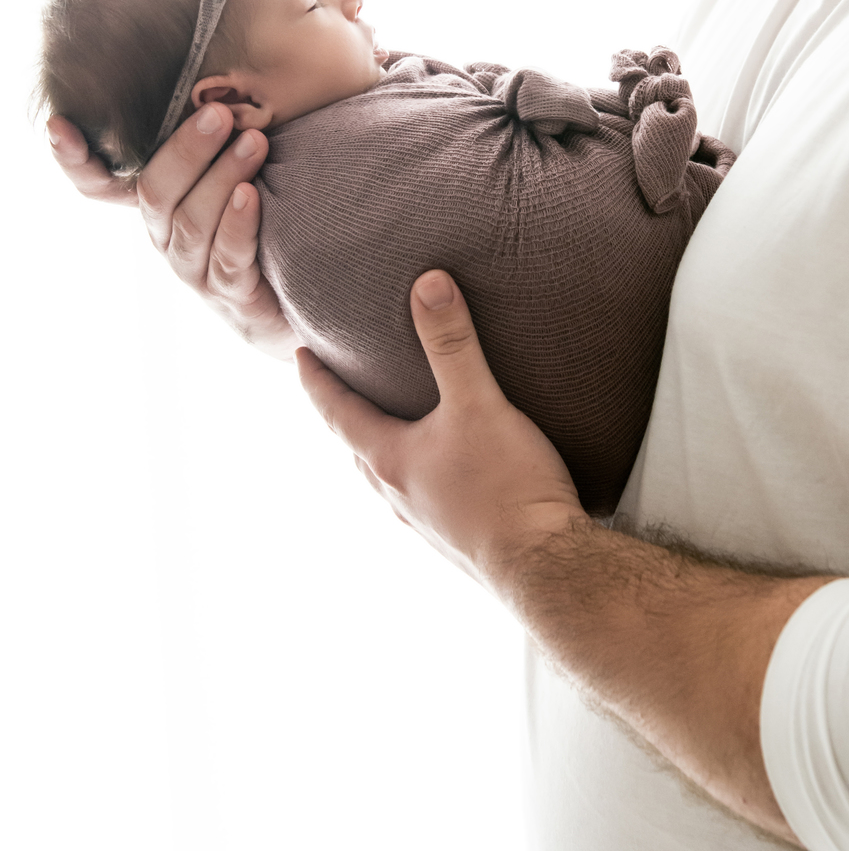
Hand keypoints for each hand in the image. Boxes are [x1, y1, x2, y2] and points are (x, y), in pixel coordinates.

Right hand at [49, 106, 296, 358]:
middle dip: (186, 150)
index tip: (60, 125)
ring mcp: (194, 268)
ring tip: (253, 143)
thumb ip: (215, 138)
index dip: (74, 158)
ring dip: (222, 177)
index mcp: (157, 203)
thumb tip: (215, 82)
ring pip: (192, 222)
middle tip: (219, 114)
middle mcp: (164, 236)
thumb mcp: (231, 174)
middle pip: (157, 192)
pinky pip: (228, 258)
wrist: (290, 294)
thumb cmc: (259, 220)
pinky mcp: (231, 293)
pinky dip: (238, 223)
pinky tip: (251, 195)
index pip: (97, 184)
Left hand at [297, 270, 584, 588]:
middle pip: (359, 447)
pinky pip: (425, 495)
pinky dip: (421, 471)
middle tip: (344, 386)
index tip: (299, 355)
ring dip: (385, 447)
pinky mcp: (457, 535)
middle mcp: (398, 494)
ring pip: (389, 476)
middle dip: (348, 414)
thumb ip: (453, 344)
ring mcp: (425, 521)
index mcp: (390, 460)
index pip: (338, 412)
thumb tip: (428, 284)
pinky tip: (449, 469)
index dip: (317, 380)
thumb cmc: (507, 486)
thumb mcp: (478, 403)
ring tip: (396, 424)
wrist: (546, 565)